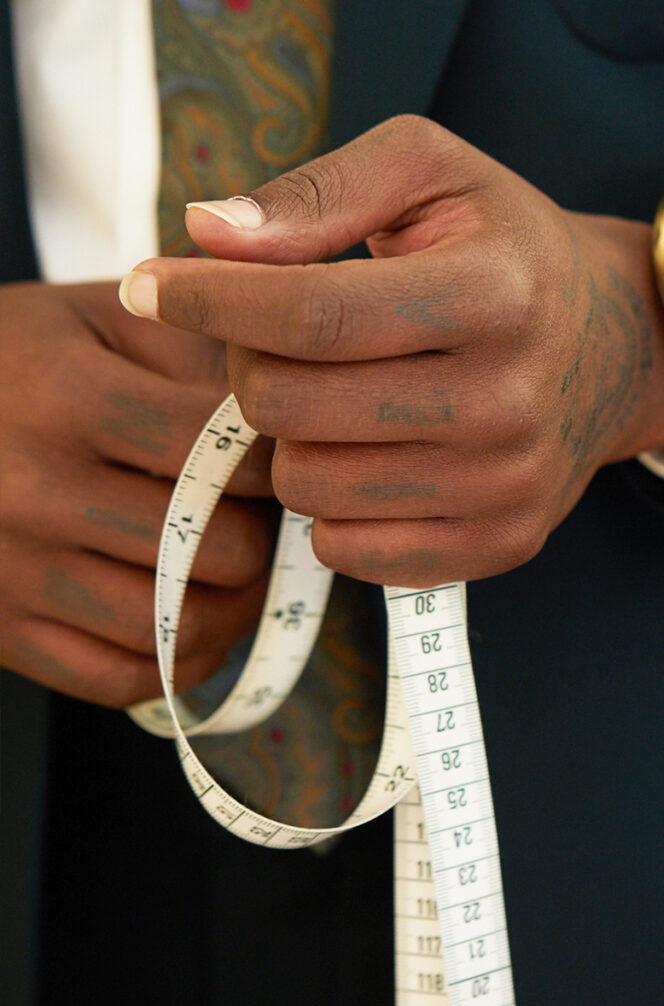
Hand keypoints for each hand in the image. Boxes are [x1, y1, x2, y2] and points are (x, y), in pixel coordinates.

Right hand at [0, 281, 276, 706]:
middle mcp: (33, 490)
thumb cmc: (22, 360)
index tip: (277, 463)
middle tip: (259, 523)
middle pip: (220, 553)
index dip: (275, 466)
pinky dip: (177, 661)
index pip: (225, 459)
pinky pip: (120, 680)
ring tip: (235, 574)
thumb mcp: (102, 320)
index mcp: (66, 397)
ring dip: (234, 609)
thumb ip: (199, 350)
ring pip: (180, 628)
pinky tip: (189, 619)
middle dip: (261, 539)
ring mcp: (9, 570)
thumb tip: (289, 414)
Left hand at [119, 116, 663, 585]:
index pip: (314, 314)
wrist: (613, 349)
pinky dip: (332, 506)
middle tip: (276, 342)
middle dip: (252, 368)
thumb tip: (207, 236)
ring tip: (335, 397)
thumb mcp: (433, 176)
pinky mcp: (502, 543)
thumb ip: (320, 190)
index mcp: (496, 294)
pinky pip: (352, 552)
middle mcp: (510, 401)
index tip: (152, 287)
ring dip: (293, 440)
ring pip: (311, 488)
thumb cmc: (508, 252)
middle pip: (295, 409)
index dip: (211, 302)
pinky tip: (365, 457)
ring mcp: (509, 486)